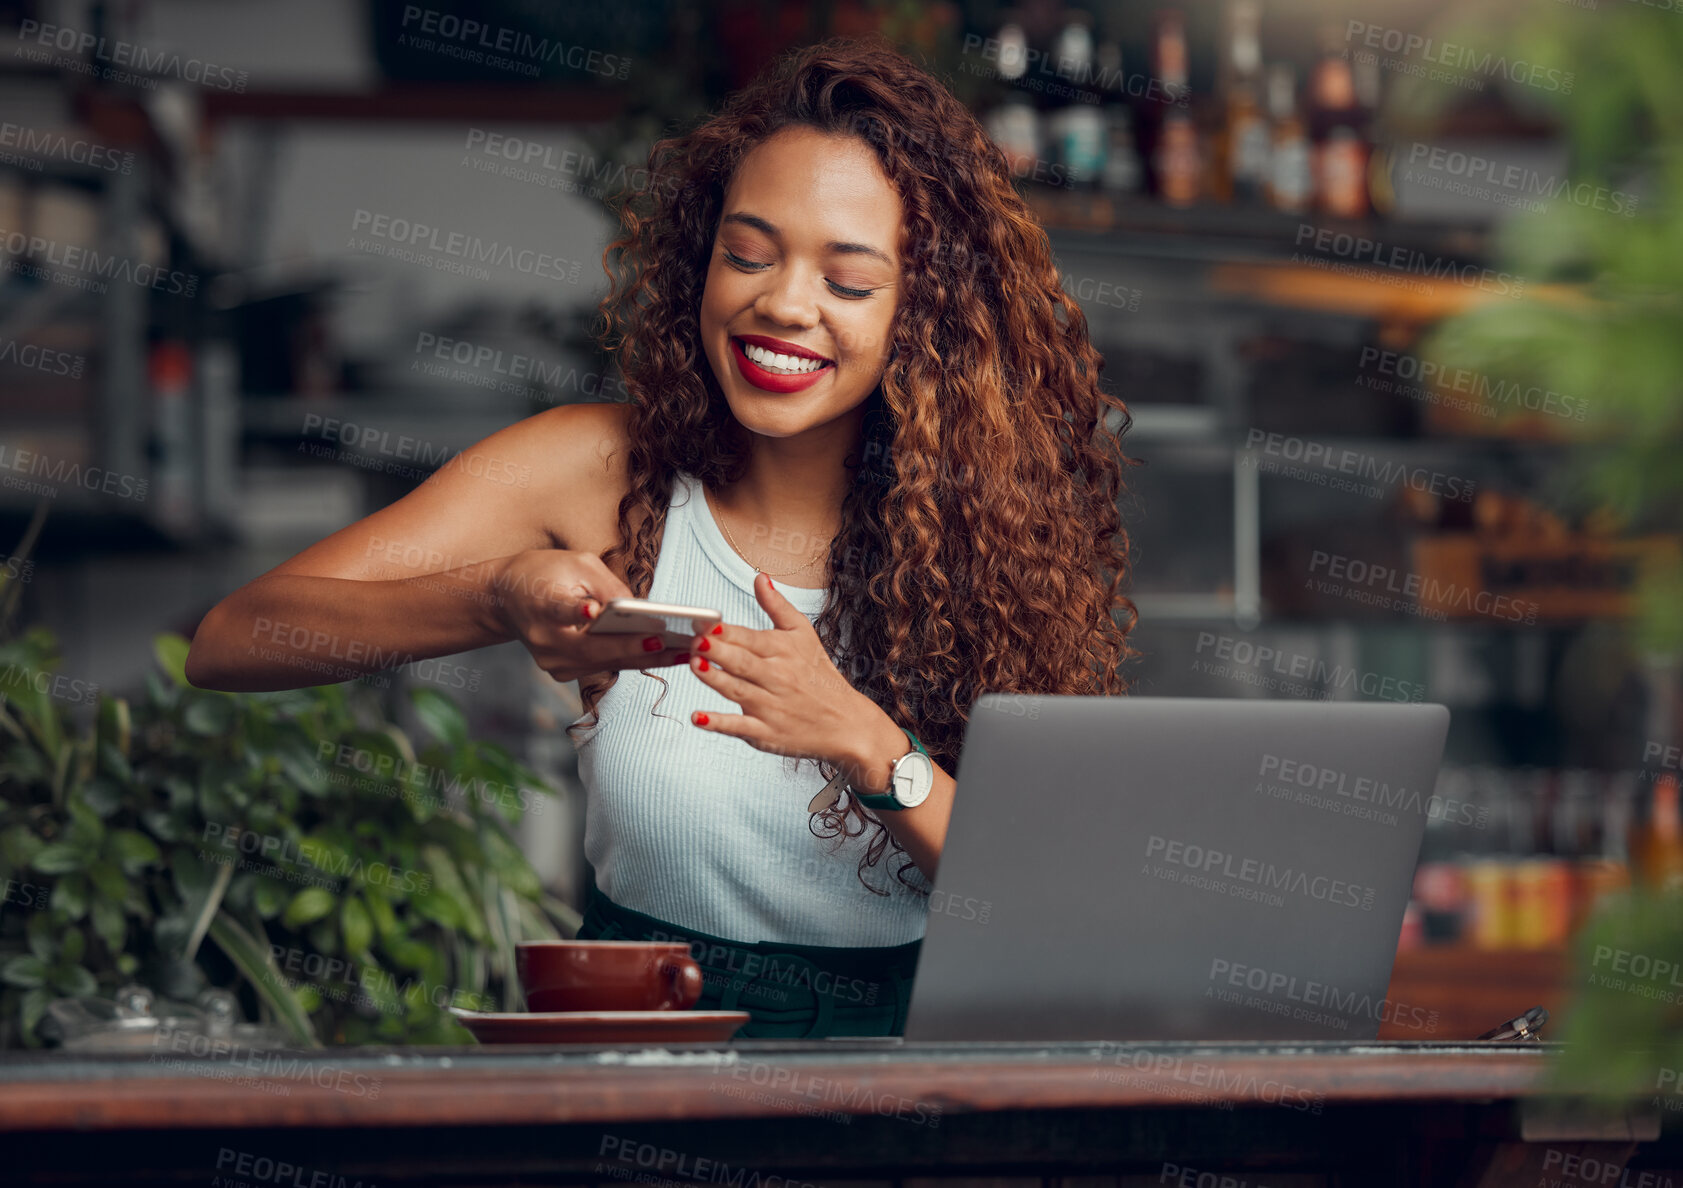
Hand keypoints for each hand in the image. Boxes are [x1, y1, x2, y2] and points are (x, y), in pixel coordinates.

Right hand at [492, 549, 688, 682]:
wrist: (506, 599)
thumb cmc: (544, 573)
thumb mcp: (575, 562)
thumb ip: (607, 585)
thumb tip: (643, 612)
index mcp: (541, 605)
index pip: (559, 610)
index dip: (576, 613)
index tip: (591, 611)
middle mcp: (546, 642)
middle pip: (596, 648)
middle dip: (638, 647)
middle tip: (676, 645)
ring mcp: (553, 663)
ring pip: (606, 663)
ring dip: (647, 659)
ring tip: (686, 652)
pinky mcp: (563, 672)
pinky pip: (605, 665)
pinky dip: (634, 658)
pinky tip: (668, 654)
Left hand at [684, 572, 892, 780]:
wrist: (846, 723)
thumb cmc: (820, 675)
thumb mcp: (804, 634)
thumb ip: (777, 606)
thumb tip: (759, 578)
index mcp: (782, 651)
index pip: (749, 638)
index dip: (725, 631)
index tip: (703, 621)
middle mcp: (776, 677)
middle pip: (741, 662)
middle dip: (716, 650)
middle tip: (693, 640)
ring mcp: (770, 706)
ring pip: (737, 690)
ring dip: (714, 678)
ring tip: (694, 664)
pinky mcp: (765, 732)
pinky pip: (739, 726)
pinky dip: (718, 723)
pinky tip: (697, 717)